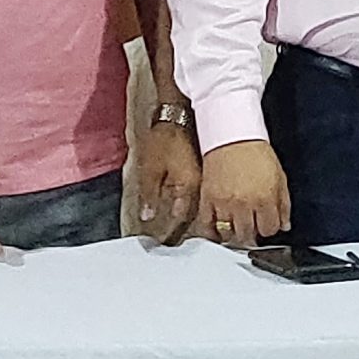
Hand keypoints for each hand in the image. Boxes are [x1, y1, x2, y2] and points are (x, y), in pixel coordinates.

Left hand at [134, 122, 202, 244]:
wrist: (182, 114)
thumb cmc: (164, 139)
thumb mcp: (150, 168)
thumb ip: (149, 194)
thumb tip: (147, 217)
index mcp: (186, 188)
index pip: (181, 219)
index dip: (173, 234)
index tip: (167, 244)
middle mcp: (202, 187)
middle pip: (201, 217)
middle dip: (191, 231)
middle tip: (180, 242)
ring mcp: (209, 179)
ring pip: (208, 206)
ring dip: (203, 218)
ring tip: (194, 232)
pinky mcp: (210, 171)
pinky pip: (210, 194)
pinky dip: (206, 203)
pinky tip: (201, 207)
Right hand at [195, 140, 288, 247]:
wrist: (232, 138)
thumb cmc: (256, 154)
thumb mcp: (279, 177)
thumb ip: (284, 204)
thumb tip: (285, 225)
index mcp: (265, 198)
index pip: (270, 229)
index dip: (269, 228)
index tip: (267, 224)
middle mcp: (245, 204)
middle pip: (248, 235)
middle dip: (252, 233)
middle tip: (252, 227)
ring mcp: (224, 204)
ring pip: (229, 234)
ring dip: (234, 233)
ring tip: (237, 227)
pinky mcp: (207, 200)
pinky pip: (207, 226)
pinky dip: (213, 232)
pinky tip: (219, 230)